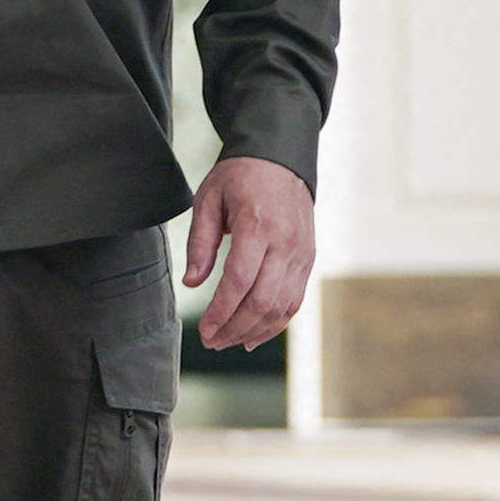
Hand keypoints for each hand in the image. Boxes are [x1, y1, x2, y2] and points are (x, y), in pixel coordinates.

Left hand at [184, 154, 318, 353]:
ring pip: (282, 306)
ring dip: (254, 331)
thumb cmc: (240, 176)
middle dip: (235, 328)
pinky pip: (294, 300)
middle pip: (263, 300)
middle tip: (211, 341)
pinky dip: (275, 323)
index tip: (203, 329)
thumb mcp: (208, 199)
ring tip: (228, 341)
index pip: (240, 280)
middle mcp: (285, 243)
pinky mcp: (308, 260)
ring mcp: (301, 254)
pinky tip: (253, 335)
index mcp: (258, 225)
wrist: (282, 159)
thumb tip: (191, 282)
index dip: (221, 311)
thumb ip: (200, 242)